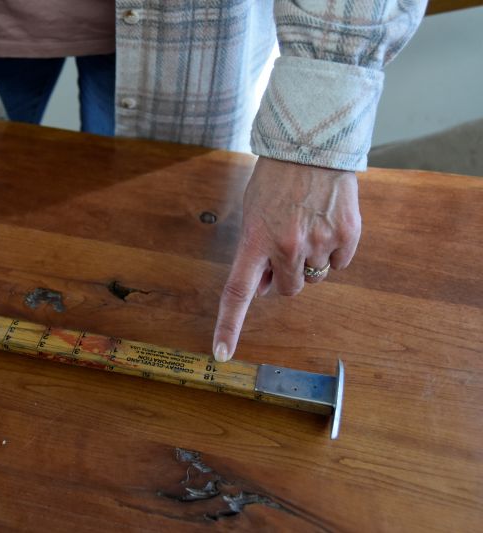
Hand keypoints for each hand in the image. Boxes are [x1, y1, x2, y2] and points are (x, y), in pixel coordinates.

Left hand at [212, 156, 360, 360]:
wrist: (312, 144)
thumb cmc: (275, 179)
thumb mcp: (252, 212)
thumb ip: (255, 251)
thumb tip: (264, 288)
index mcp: (255, 240)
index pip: (237, 293)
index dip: (228, 326)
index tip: (221, 352)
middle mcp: (286, 246)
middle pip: (288, 290)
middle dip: (285, 278)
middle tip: (285, 248)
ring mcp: (319, 241)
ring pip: (315, 276)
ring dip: (309, 262)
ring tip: (306, 225)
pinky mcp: (348, 234)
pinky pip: (341, 262)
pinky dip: (334, 250)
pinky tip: (326, 221)